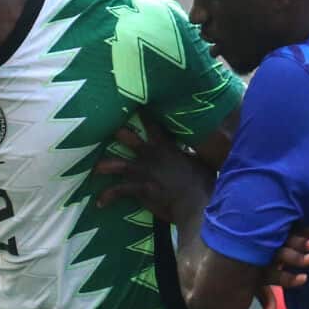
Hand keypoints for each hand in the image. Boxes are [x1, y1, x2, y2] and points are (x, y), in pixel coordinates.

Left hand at [94, 116, 212, 221]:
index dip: (144, 113)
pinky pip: (118, 191)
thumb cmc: (202, 183)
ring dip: (105, 165)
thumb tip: (212, 141)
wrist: (192, 204)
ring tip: (96, 168)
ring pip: (118, 164)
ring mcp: (142, 171)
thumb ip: (200, 151)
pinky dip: (107, 196)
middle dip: (118, 132)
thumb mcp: (204, 162)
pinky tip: (99, 203)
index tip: (136, 103)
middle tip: (108, 127)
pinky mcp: (138, 188)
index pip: (153, 124)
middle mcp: (150, 155)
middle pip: (128, 137)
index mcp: (166, 146)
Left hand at [256, 224, 308, 308]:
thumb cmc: (257, 270)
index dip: (289, 279)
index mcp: (262, 269)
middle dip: (296, 258)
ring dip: (303, 242)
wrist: (240, 241)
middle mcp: (267, 252)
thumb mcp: (259, 286)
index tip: (304, 279)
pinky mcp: (281, 226)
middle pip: (282, 255)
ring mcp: (274, 238)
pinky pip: (295, 227)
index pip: (276, 275)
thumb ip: (266, 302)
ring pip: (289, 239)